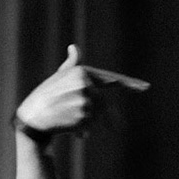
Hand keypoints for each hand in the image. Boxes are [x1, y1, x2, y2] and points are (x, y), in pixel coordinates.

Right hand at [13, 44, 149, 139]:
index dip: (130, 84)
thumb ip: (72, 64)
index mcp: (81, 72)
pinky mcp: (84, 117)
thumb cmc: (47, 95)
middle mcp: (85, 84)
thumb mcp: (60, 77)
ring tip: (70, 120)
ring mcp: (85, 101)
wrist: (33, 116)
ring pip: (99, 116)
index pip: (112, 79)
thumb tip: (75, 47)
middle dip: (102, 117)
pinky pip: (92, 126)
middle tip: (94, 121)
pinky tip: (72, 130)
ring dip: (89, 122)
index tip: (146, 87)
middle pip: (105, 103)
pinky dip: (85, 131)